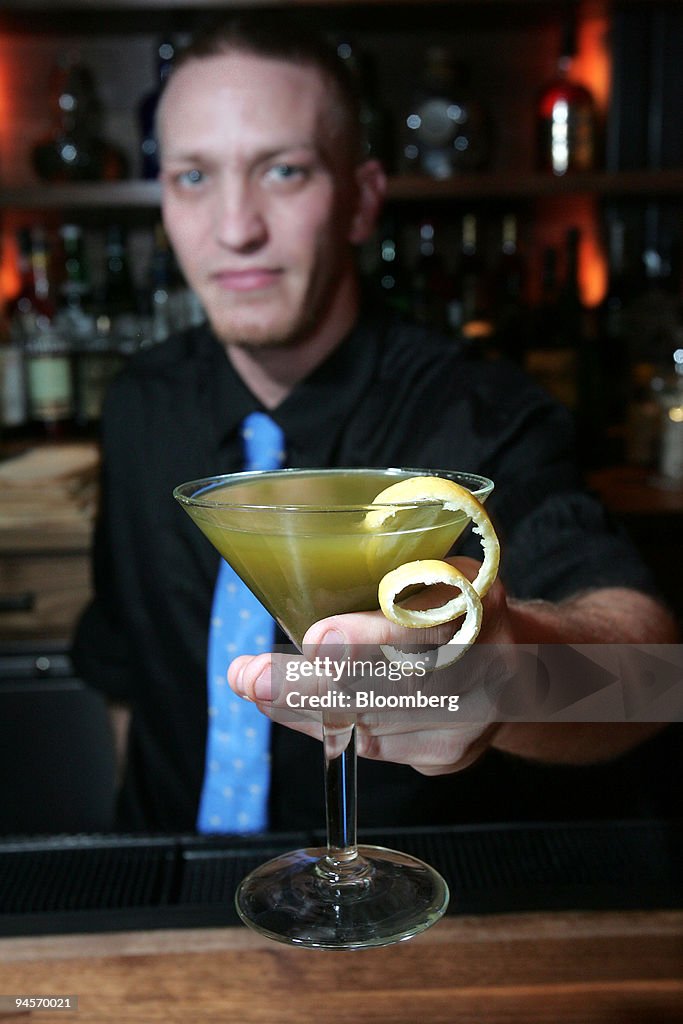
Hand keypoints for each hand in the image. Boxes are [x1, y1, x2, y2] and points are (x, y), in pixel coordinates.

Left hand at [228, 557, 513, 774]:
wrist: (512, 660)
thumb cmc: (451, 603)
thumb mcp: (432, 569)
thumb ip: (387, 577)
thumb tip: (293, 578)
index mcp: (481, 605)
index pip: (428, 628)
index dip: (371, 637)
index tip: (317, 639)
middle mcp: (487, 670)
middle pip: (392, 688)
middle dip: (311, 685)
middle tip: (252, 676)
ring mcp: (471, 723)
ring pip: (375, 723)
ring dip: (301, 707)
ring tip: (252, 686)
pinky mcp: (448, 756)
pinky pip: (373, 745)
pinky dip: (322, 726)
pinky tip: (285, 708)